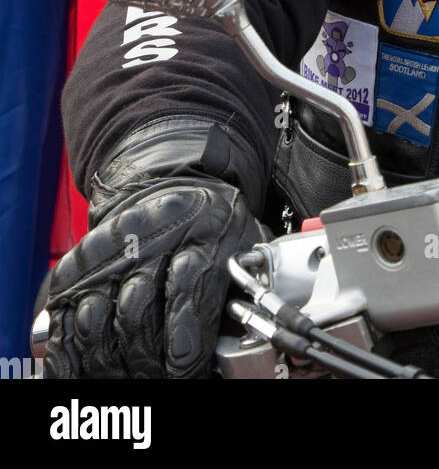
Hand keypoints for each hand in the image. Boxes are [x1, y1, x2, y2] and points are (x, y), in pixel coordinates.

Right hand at [44, 177, 266, 378]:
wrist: (175, 183)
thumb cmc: (216, 228)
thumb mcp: (244, 250)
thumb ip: (242, 293)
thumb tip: (227, 356)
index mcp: (201, 231)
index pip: (187, 292)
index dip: (185, 348)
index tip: (186, 375)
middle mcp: (151, 237)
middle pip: (136, 311)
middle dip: (145, 362)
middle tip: (155, 381)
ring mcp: (111, 250)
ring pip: (96, 317)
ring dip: (109, 361)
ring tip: (125, 378)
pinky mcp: (81, 263)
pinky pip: (65, 313)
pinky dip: (66, 352)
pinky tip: (76, 371)